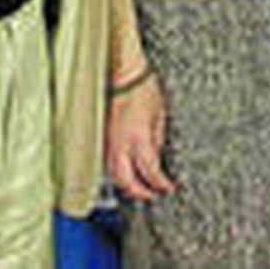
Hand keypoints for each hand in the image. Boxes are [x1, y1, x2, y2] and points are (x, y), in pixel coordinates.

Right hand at [106, 69, 176, 201]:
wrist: (122, 73)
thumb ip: (157, 139)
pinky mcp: (102, 138)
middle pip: (127, 181)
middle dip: (140, 193)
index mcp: (139, 138)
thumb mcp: (160, 113)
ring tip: (139, 188)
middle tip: (152, 195)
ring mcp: (108, 142)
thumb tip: (156, 157)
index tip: (168, 188)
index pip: (150, 172)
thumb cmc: (142, 86)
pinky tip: (125, 172)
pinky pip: (107, 163)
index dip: (160, 184)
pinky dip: (116, 172)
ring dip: (126, 185)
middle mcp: (120, 144)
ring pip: (113, 175)